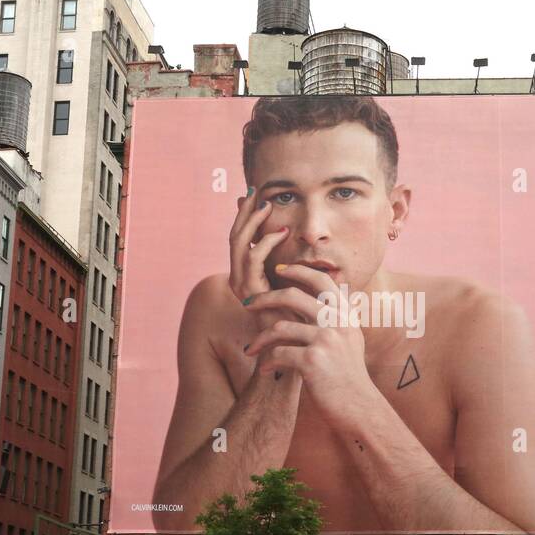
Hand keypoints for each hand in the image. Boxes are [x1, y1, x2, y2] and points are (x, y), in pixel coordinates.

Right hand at [228, 190, 287, 310]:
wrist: (294, 343)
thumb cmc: (298, 314)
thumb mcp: (292, 280)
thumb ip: (289, 261)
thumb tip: (296, 239)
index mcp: (244, 274)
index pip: (240, 238)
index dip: (245, 215)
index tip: (256, 194)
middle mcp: (237, 277)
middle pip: (235, 236)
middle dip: (244, 211)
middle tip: (254, 190)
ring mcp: (241, 284)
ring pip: (239, 243)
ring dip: (253, 221)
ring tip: (267, 205)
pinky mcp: (250, 290)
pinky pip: (253, 258)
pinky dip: (266, 242)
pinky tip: (283, 232)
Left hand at [243, 265, 374, 420]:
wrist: (360, 408)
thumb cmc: (350, 378)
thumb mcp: (351, 342)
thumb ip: (339, 321)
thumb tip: (325, 301)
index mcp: (346, 316)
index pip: (321, 281)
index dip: (298, 271)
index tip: (278, 269)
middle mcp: (337, 323)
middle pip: (294, 296)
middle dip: (265, 297)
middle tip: (247, 304)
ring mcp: (326, 340)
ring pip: (280, 326)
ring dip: (260, 338)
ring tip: (250, 349)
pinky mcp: (313, 360)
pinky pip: (279, 353)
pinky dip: (268, 362)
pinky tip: (264, 370)